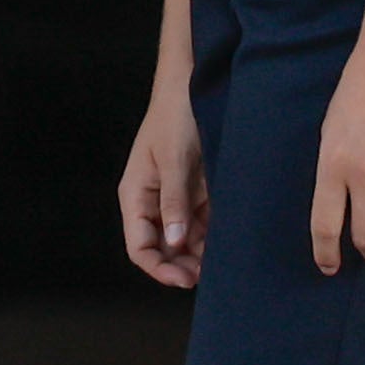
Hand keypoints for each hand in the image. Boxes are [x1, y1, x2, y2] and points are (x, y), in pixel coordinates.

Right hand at [119, 88, 208, 288]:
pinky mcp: (196, 191)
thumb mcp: (174, 159)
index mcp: (136, 195)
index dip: (158, 268)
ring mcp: (175, 198)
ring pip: (184, 240)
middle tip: (208, 277)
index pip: (139, 246)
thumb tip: (173, 242)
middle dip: (181, 266)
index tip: (184, 280)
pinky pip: (202, 224)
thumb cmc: (175, 116)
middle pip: (162, 248)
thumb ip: (174, 201)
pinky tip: (229, 242)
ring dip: (200, 254)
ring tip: (223, 262)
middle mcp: (153, 202)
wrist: (192, 84)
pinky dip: (212, 236)